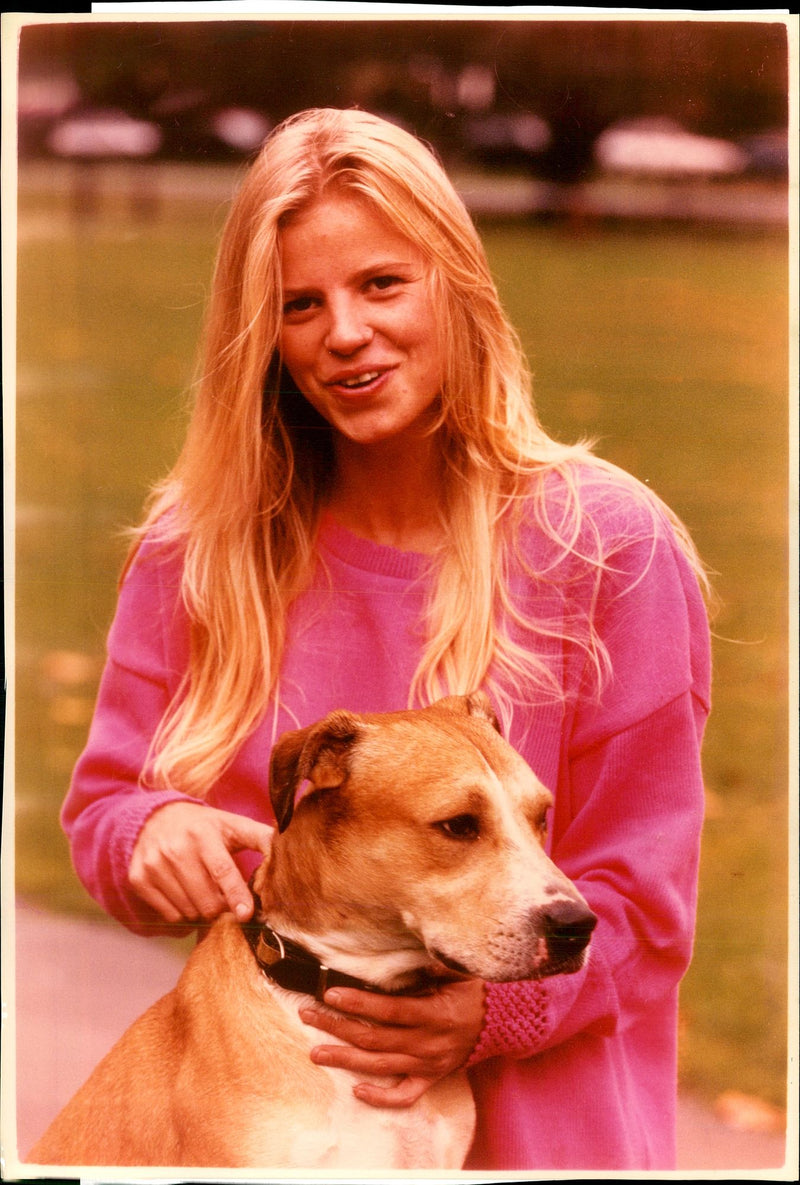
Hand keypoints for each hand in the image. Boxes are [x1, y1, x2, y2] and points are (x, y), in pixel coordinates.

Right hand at [128, 802, 273, 923]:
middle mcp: (176, 848)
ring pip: (188, 910)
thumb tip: (288, 850)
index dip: (235, 894)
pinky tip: (186, 895)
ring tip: (205, 893)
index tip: (245, 914)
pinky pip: (169, 914)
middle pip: (206, 899)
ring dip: (202, 910)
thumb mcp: (232, 825)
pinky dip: (182, 912)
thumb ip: (261, 838)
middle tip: (226, 899)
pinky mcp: (139, 878)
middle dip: (221, 907)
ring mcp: (154, 864)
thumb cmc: (204, 826)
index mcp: (203, 834)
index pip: (222, 870)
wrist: (155, 817)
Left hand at [299, 977, 485, 1107]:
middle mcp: (429, 1043)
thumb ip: (432, 965)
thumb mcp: (458, 972)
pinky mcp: (431, 1077)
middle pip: (375, 1039)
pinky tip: (356, 1090)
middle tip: (309, 1015)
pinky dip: (381, 1097)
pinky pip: (404, 1095)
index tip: (330, 993)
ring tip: (316, 1052)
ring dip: (345, 1060)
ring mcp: (429, 1063)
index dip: (359, 1003)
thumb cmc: (475, 991)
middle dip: (338, 1027)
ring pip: (380, 1066)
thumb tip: (404, 954)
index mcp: (435, 1015)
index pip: (389, 1011)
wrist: (502, 1022)